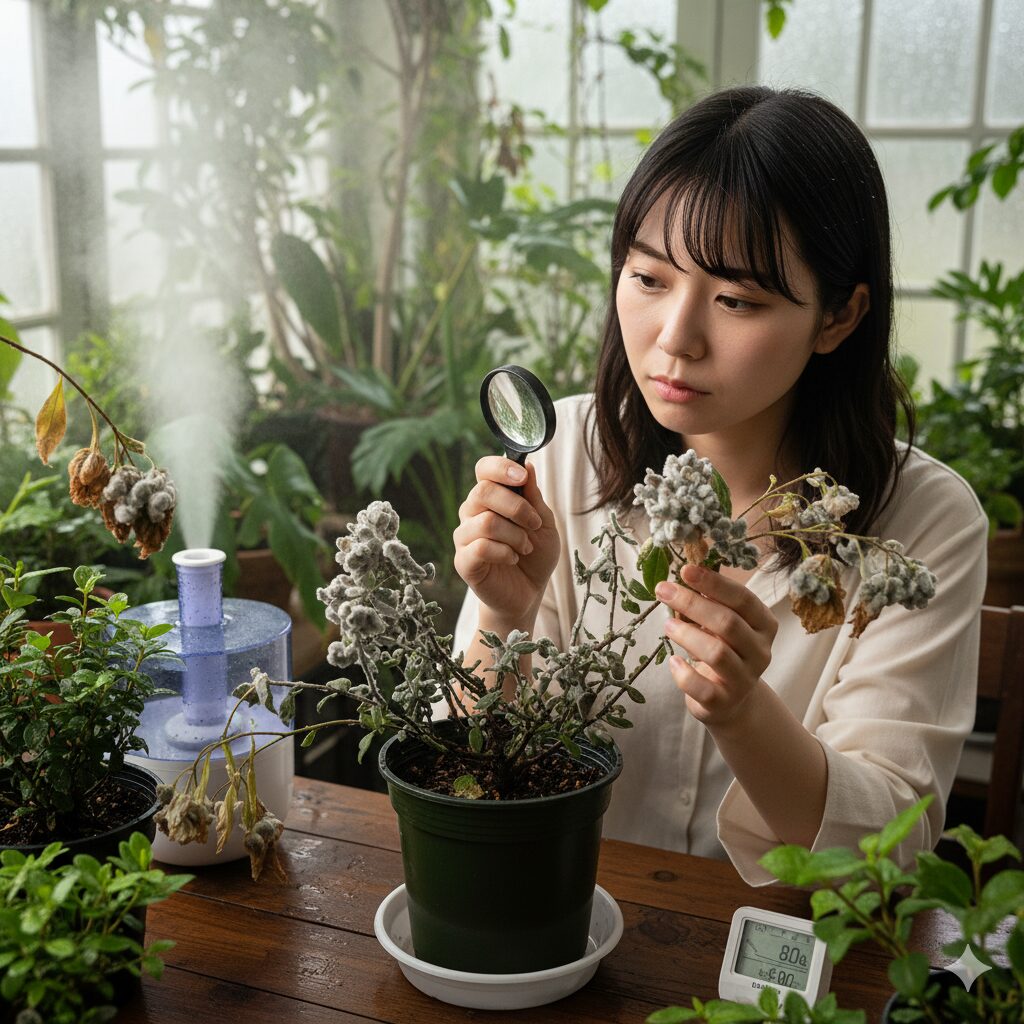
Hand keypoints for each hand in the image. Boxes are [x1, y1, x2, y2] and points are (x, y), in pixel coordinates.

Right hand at [453, 457, 559, 627]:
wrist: (529, 594)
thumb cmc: (535, 556)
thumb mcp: (543, 523)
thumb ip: (533, 497)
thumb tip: (527, 465)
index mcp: (490, 498)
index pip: (483, 469)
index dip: (500, 467)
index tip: (522, 478)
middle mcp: (472, 513)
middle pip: (483, 491)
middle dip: (517, 507)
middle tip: (533, 524)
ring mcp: (465, 537)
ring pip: (486, 522)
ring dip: (515, 535)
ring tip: (525, 548)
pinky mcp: (464, 561)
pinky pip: (481, 547)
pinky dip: (505, 553)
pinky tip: (513, 559)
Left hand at [655, 564, 777, 726]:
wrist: (731, 701)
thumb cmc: (723, 649)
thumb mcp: (723, 624)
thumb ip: (711, 601)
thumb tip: (685, 573)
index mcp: (763, 625)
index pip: (743, 599)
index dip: (714, 583)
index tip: (685, 570)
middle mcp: (760, 652)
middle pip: (728, 623)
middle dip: (692, 603)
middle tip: (664, 590)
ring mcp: (744, 679)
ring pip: (717, 653)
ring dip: (687, 634)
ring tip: (667, 625)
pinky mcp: (724, 702)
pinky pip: (702, 686)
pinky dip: (683, 673)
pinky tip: (673, 661)